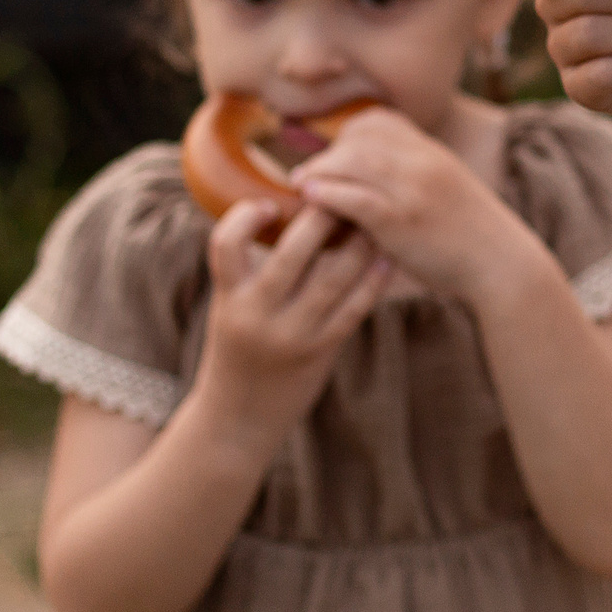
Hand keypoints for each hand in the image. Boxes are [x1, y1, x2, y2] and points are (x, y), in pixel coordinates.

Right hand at [195, 202, 389, 445]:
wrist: (237, 421)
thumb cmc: (236, 354)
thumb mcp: (229, 309)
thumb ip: (251, 271)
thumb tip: (285, 218)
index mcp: (228, 299)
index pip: (224, 245)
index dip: (244, 217)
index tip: (269, 201)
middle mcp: (256, 315)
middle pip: (290, 254)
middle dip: (319, 217)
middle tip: (339, 191)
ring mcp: (290, 336)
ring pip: (331, 277)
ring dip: (356, 243)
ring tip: (371, 218)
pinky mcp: (320, 352)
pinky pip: (353, 308)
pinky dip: (372, 280)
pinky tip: (386, 260)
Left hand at [295, 110, 546, 312]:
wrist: (501, 263)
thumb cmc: (469, 233)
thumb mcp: (445, 188)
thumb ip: (413, 175)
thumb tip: (373, 176)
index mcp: (431, 152)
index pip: (378, 121)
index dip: (348, 134)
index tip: (333, 155)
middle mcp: (422, 162)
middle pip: (360, 138)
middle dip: (327, 154)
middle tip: (305, 175)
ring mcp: (414, 190)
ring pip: (355, 162)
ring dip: (320, 170)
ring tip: (300, 185)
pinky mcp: (404, 221)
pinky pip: (359, 198)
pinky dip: (330, 194)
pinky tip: (312, 198)